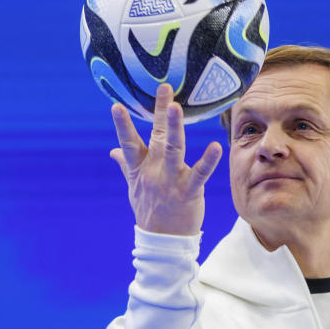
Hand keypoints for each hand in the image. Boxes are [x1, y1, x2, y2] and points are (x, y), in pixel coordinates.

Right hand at [110, 83, 222, 235]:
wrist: (162, 241)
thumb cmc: (150, 210)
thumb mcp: (133, 188)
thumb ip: (126, 165)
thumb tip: (113, 150)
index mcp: (139, 169)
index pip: (128, 142)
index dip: (122, 124)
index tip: (117, 103)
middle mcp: (153, 171)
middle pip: (156, 137)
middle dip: (159, 112)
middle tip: (165, 88)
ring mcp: (170, 181)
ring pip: (173, 149)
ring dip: (174, 128)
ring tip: (177, 107)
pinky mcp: (189, 191)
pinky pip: (200, 174)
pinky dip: (208, 161)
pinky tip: (216, 146)